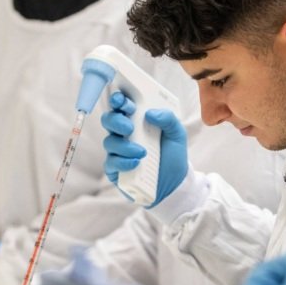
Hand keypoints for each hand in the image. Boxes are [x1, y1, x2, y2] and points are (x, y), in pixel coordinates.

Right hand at [102, 92, 187, 206]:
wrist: (174, 184)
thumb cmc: (172, 155)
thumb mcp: (177, 134)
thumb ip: (168, 119)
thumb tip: (150, 113)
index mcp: (137, 120)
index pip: (121, 105)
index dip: (117, 100)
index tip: (121, 100)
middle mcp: (123, 134)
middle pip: (108, 120)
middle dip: (116, 121)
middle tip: (130, 128)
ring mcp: (117, 151)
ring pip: (109, 142)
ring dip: (124, 146)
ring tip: (142, 152)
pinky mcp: (115, 170)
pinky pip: (111, 163)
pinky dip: (122, 162)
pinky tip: (136, 163)